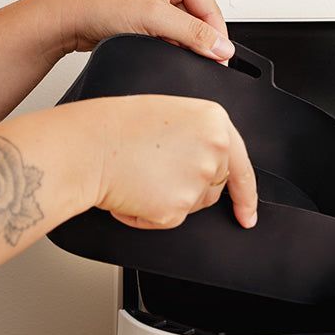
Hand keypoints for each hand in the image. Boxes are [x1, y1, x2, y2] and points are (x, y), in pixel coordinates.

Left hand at [0, 0, 231, 130]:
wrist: (65, 16)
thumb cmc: (98, 4)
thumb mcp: (154, 20)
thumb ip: (194, 34)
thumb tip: (223, 48)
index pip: (211, 7)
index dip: (214, 37)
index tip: (218, 62)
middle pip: (200, 16)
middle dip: (193, 38)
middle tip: (182, 55)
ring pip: (185, 25)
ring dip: (177, 40)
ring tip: (157, 44)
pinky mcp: (146, 5)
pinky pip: (170, 28)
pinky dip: (166, 40)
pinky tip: (152, 44)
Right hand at [89, 95, 256, 229]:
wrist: (87, 148)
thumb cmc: (115, 128)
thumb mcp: (171, 115)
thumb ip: (199, 136)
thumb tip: (207, 163)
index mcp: (215, 122)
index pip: (242, 166)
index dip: (245, 195)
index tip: (247, 213)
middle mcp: (214, 151)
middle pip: (214, 187)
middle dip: (190, 189)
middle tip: (157, 175)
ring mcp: (198, 182)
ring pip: (193, 205)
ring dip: (170, 199)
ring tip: (141, 175)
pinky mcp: (176, 209)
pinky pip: (168, 220)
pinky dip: (148, 215)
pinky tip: (133, 191)